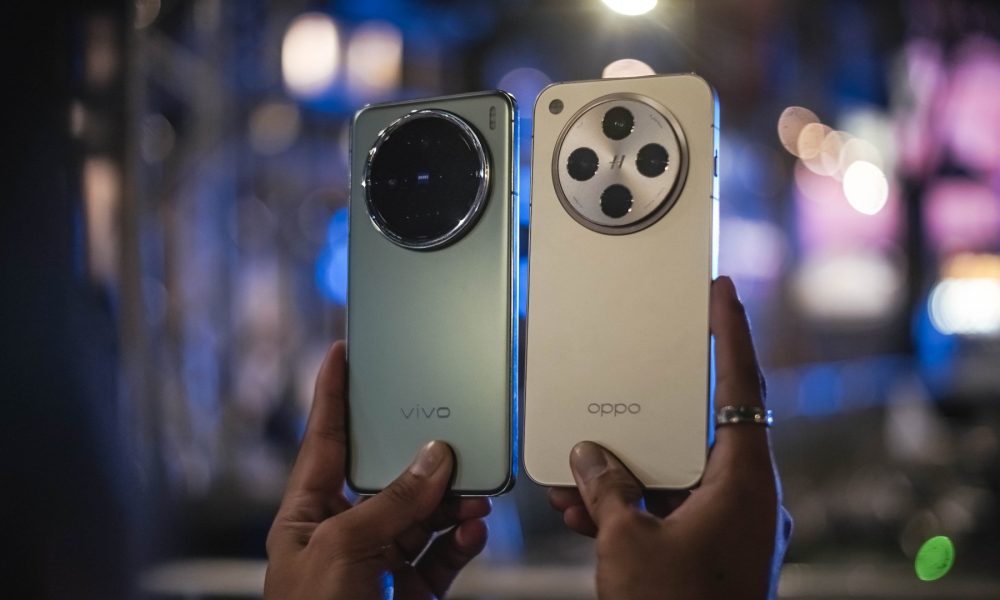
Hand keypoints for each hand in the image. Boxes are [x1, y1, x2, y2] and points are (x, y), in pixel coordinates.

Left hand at [264, 341, 490, 598]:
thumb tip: (434, 459)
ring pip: (422, 517)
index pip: (322, 441)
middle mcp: (342, 535)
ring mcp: (377, 564)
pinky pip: (440, 557)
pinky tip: (473, 532)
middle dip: (421, 460)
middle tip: (451, 436)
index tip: (341, 353)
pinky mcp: (407, 593)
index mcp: (306, 517)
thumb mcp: (343, 551)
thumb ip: (391, 502)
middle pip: (386, 479)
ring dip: (452, 504)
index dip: (330, 395)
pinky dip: (460, 543)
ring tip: (475, 496)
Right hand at [548, 276, 789, 598]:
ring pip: (676, 480)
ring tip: (578, 483)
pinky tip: (587, 514)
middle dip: (642, 427)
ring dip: (626, 479)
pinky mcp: (713, 555)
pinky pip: (671, 514)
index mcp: (745, 484)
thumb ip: (608, 489)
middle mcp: (747, 502)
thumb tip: (591, 457)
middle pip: (697, 435)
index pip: (741, 387)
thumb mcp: (628, 543)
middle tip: (617, 401)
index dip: (730, 334)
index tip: (721, 294)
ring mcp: (733, 531)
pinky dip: (633, 510)